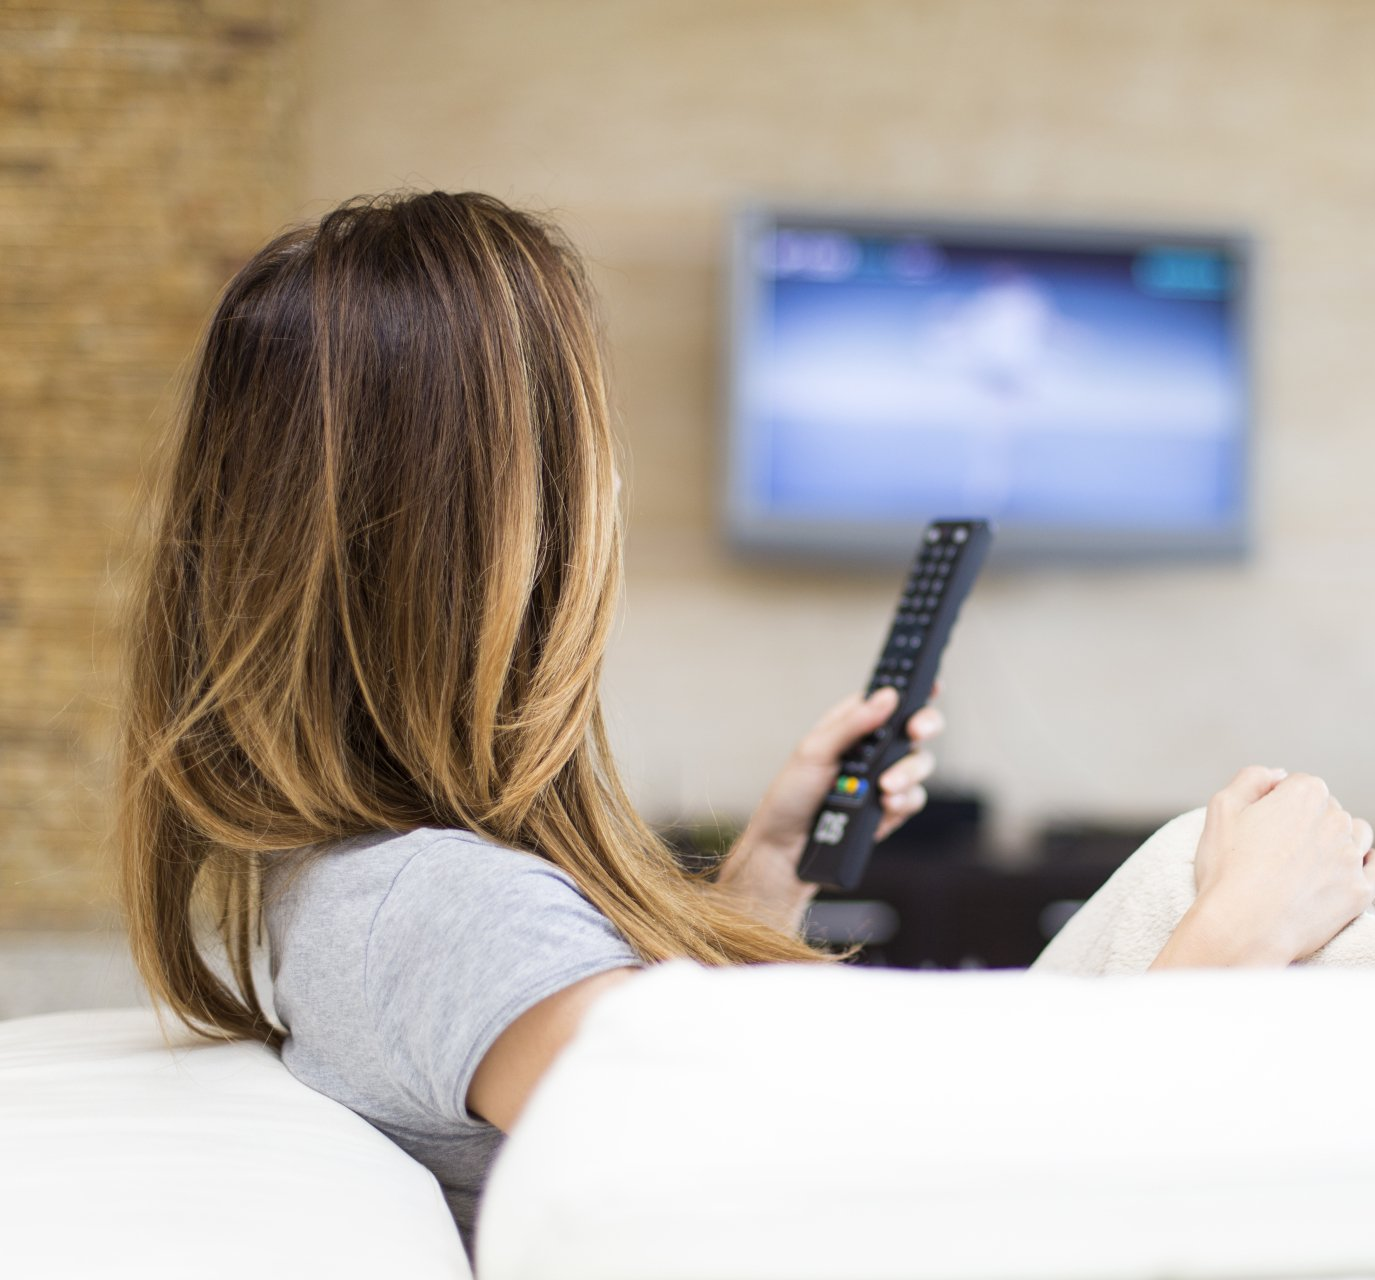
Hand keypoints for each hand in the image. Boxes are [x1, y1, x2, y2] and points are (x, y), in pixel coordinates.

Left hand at [717, 685, 944, 931]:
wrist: (786, 851)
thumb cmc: (790, 796)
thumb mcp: (814, 752)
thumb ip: (852, 725)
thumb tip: (886, 697)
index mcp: (851, 726)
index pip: (887, 700)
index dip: (912, 688)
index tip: (932, 682)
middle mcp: (872, 750)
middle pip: (915, 727)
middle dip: (925, 724)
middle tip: (917, 730)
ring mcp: (883, 779)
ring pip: (919, 763)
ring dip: (909, 772)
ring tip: (886, 786)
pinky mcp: (890, 809)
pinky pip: (914, 798)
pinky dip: (904, 800)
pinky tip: (887, 805)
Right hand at [1151, 766, 1374, 968]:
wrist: (1243, 927)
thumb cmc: (1228, 870)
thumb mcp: (1221, 808)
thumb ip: (1251, 778)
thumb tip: (1278, 775)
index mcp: (1304, 794)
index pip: (1298, 785)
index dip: (1276, 803)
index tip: (1260, 825)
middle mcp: (1336, 820)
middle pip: (1327, 809)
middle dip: (1306, 822)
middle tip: (1275, 848)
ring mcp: (1351, 856)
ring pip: (1354, 835)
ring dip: (1334, 841)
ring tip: (1304, 862)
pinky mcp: (1360, 891)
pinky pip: (1369, 868)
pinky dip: (1355, 867)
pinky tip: (1334, 874)